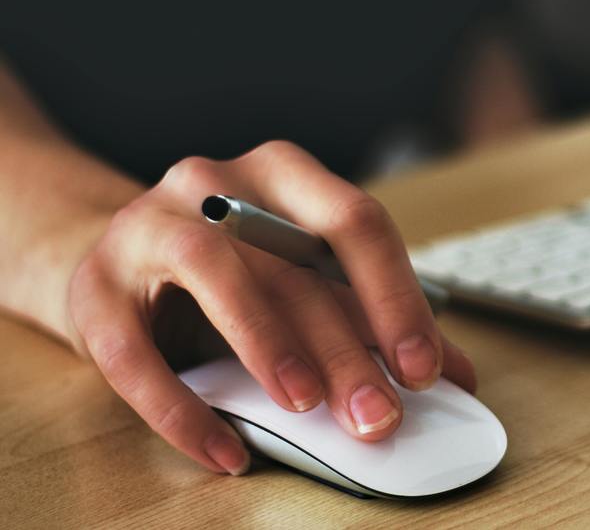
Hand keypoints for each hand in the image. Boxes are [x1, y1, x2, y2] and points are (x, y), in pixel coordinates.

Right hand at [68, 141, 475, 475]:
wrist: (117, 262)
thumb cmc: (232, 273)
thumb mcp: (305, 281)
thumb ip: (373, 319)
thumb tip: (456, 375)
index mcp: (284, 175)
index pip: (355, 222)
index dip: (395, 297)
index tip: (425, 368)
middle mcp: (216, 184)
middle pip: (293, 263)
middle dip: (345, 347)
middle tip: (378, 414)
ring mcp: (147, 226)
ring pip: (215, 274)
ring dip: (268, 344)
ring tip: (306, 406)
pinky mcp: (93, 287)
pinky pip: (133, 352)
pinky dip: (183, 409)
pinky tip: (226, 451)